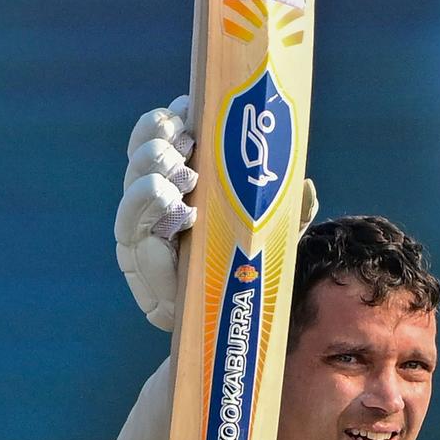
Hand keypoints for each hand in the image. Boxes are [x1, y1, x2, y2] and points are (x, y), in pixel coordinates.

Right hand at [115, 96, 318, 331]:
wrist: (229, 333)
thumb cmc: (246, 277)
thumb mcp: (271, 238)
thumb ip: (286, 213)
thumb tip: (305, 185)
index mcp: (178, 190)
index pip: (159, 142)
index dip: (168, 120)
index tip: (189, 106)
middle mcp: (153, 210)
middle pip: (139, 158)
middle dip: (159, 140)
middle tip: (189, 143)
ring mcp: (142, 237)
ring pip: (133, 189)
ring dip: (154, 175)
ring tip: (185, 181)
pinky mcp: (141, 267)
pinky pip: (135, 233)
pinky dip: (153, 213)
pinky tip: (182, 213)